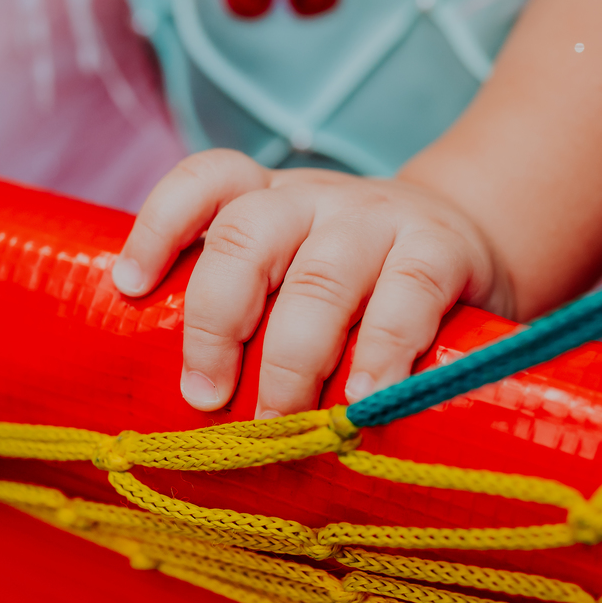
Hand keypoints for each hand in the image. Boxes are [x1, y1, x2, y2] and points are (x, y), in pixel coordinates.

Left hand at [113, 149, 513, 416]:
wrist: (471, 242)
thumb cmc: (362, 281)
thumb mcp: (299, 270)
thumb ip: (255, 306)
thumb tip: (191, 403)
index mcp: (270, 199)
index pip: (207, 180)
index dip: (159, 224)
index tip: (130, 287)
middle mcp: (315, 198)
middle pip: (247, 235)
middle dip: (215, 322)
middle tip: (206, 397)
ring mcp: (378, 217)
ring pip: (320, 277)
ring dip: (291, 359)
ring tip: (280, 422)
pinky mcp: (440, 247)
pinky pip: (406, 296)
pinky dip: (381, 351)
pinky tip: (364, 398)